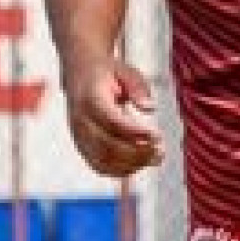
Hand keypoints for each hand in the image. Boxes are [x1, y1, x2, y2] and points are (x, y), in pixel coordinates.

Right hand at [64, 56, 165, 177]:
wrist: (81, 73)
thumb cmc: (108, 73)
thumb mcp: (126, 70)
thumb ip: (138, 87)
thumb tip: (149, 107)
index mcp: (90, 97)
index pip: (111, 120)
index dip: (135, 132)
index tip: (157, 136)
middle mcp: (81, 120)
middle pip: (107, 145)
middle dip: (137, 152)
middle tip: (160, 150)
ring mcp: (79, 136)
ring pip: (103, 160)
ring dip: (132, 164)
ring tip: (155, 157)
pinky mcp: (81, 147)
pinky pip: (99, 166)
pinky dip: (121, 170)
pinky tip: (141, 163)